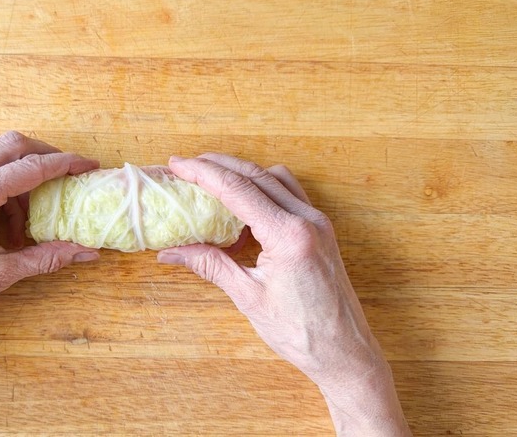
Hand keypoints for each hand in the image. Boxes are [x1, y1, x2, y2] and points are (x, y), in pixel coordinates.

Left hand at [0, 131, 100, 346]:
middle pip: (11, 145)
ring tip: (33, 221)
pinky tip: (8, 224)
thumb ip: (45, 257)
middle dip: (45, 156)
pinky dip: (3, 188)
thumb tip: (85, 252)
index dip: (65, 165)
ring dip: (22, 178)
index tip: (89, 167)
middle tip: (70, 177)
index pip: (28, 168)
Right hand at [157, 153, 409, 435]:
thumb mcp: (248, 297)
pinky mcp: (321, 230)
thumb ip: (211, 265)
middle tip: (186, 165)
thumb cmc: (301, 332)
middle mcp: (308, 220)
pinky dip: (262, 191)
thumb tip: (171, 252)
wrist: (345, 352)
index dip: (203, 173)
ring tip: (211, 181)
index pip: (238, 190)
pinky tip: (242, 209)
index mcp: (289, 235)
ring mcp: (318, 222)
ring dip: (242, 174)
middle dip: (219, 165)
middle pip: (257, 175)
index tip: (177, 165)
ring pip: (276, 179)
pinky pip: (289, 195)